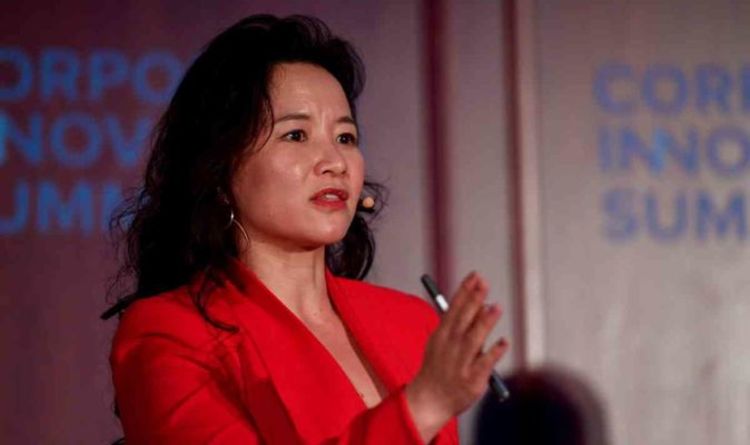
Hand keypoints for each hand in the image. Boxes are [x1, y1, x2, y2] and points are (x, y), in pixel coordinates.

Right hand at [405, 272, 508, 441]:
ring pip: (474, 339)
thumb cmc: (439, 367)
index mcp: (441, 335)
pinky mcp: (472, 380)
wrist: (430, 400)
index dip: (464, 291)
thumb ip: (462, 325)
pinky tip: (504, 342)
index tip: (475, 276)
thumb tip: (483, 305)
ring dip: (484, 322)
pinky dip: (494, 353)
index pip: (453, 308)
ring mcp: (461, 363)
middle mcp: (450, 347)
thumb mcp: (442, 342)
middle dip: (473, 300)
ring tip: (496, 306)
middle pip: (463, 320)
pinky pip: (485, 364)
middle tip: (484, 283)